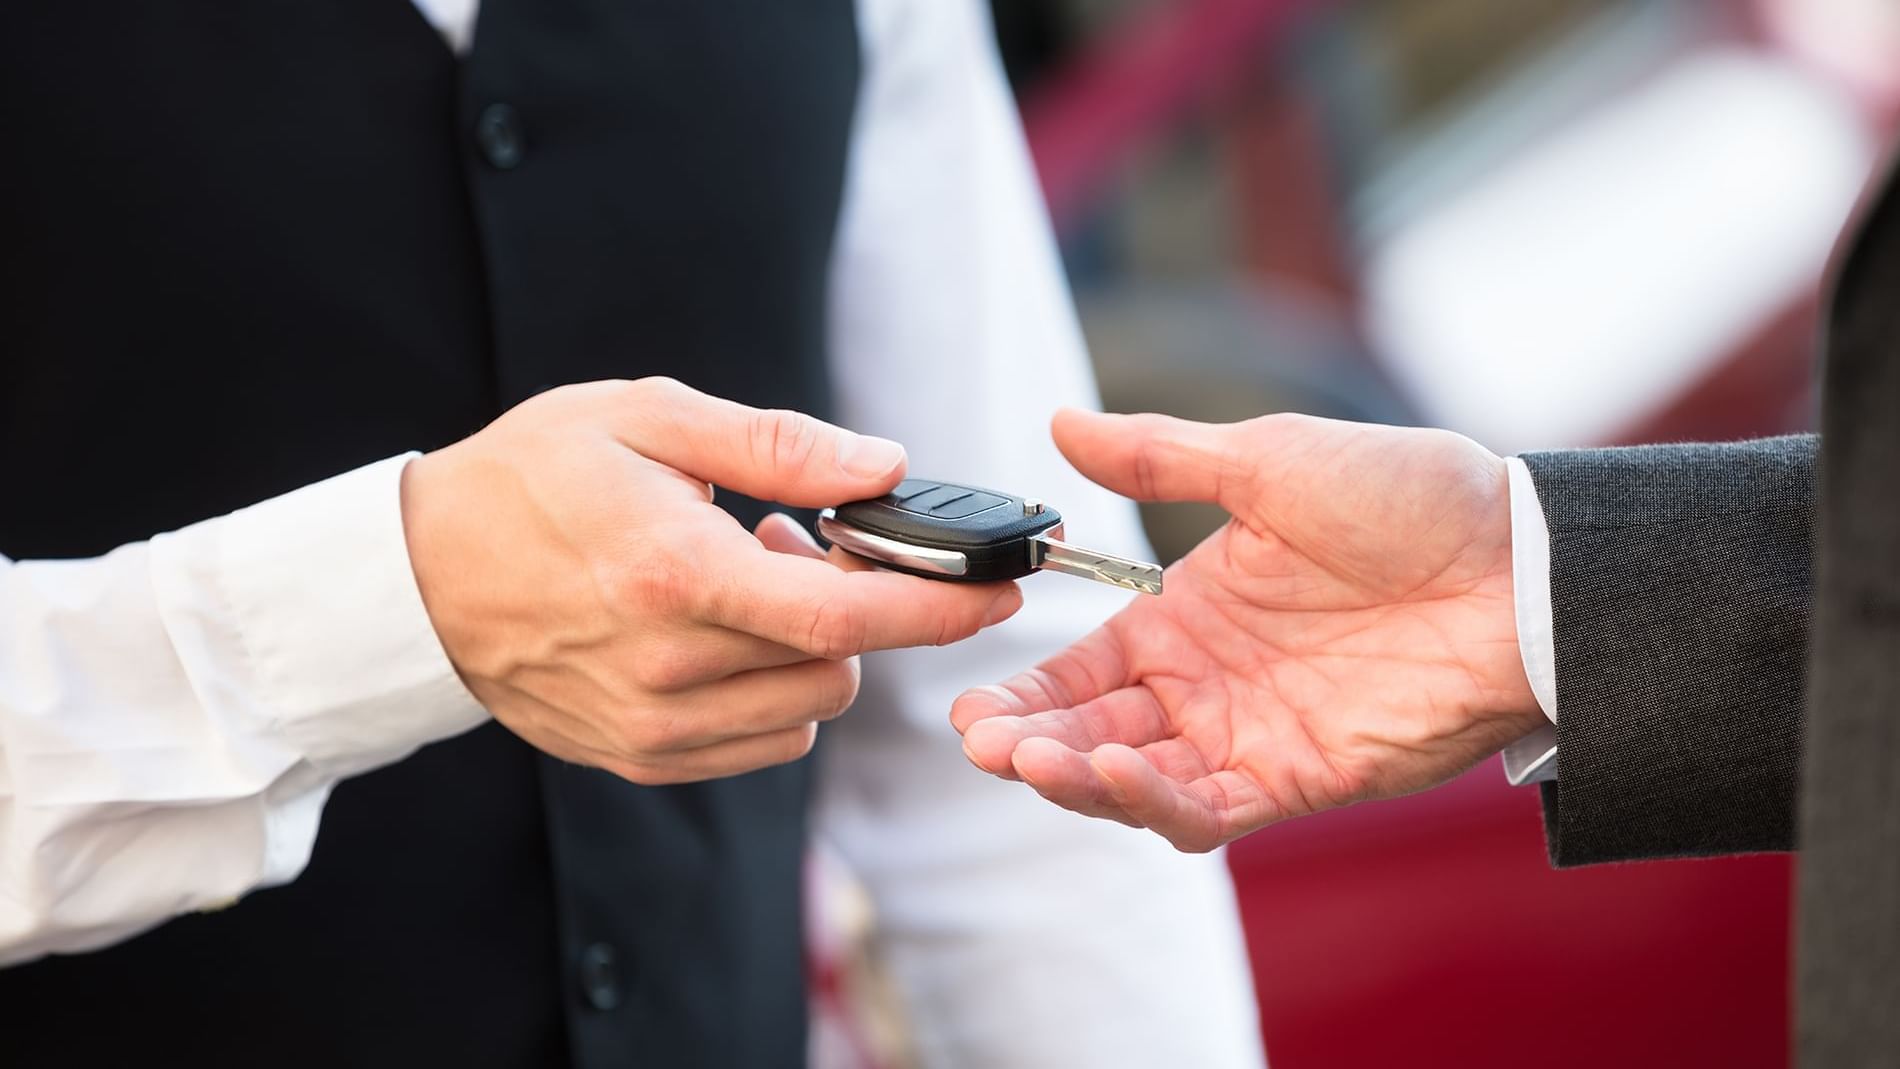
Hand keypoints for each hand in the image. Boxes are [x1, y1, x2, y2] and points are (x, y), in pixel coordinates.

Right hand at [402, 377, 1020, 784]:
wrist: (416, 579)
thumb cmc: (529, 480)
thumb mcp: (645, 419)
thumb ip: (776, 445)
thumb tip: (885, 465)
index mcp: (676, 574)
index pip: (847, 613)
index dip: (941, 606)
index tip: (1003, 588)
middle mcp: (668, 666)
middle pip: (840, 663)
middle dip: (858, 603)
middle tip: (800, 540)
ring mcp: (652, 724)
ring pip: (809, 706)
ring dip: (812, 647)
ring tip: (744, 582)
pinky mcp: (639, 756)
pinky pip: (763, 740)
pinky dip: (773, 689)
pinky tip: (720, 634)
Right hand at [951, 409, 1542, 850]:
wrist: (1521, 562)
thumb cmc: (1409, 498)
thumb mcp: (1270, 461)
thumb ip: (1161, 459)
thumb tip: (1059, 422)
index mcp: (1188, 616)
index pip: (1080, 668)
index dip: (1021, 689)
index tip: (964, 697)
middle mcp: (1207, 686)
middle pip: (1091, 730)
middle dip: (1027, 740)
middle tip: (980, 738)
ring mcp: (1249, 736)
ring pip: (1135, 781)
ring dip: (1075, 776)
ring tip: (1029, 757)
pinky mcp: (1299, 779)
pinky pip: (1207, 810)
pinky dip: (1152, 799)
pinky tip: (1113, 768)